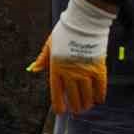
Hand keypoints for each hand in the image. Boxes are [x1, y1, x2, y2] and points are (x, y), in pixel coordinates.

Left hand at [26, 0, 115, 115]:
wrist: (84, 22)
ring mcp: (85, 71)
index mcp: (56, 67)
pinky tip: (99, 99)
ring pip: (86, 94)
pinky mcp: (99, 68)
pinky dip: (100, 95)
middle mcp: (70, 72)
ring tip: (86, 107)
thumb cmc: (65, 32)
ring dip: (86, 103)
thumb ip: (42, 59)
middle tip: (77, 110)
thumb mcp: (50, 44)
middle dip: (75, 106)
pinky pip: (100, 87)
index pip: (56, 92)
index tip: (61, 111)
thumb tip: (33, 68)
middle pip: (73, 96)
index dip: (59, 104)